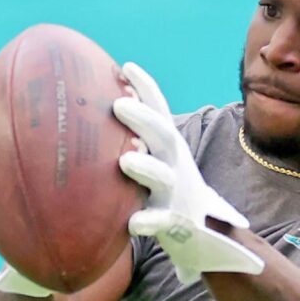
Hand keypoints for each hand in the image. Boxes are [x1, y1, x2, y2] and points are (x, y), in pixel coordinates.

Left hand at [113, 63, 264, 283]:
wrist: (206, 234)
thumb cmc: (168, 191)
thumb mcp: (158, 160)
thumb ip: (135, 139)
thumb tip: (92, 112)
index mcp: (170, 146)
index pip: (160, 110)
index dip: (146, 88)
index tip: (126, 66)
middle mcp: (175, 164)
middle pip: (164, 136)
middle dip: (144, 118)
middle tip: (119, 104)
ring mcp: (177, 193)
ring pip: (163, 178)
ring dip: (146, 167)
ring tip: (126, 160)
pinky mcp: (175, 223)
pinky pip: (162, 221)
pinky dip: (150, 221)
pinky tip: (134, 223)